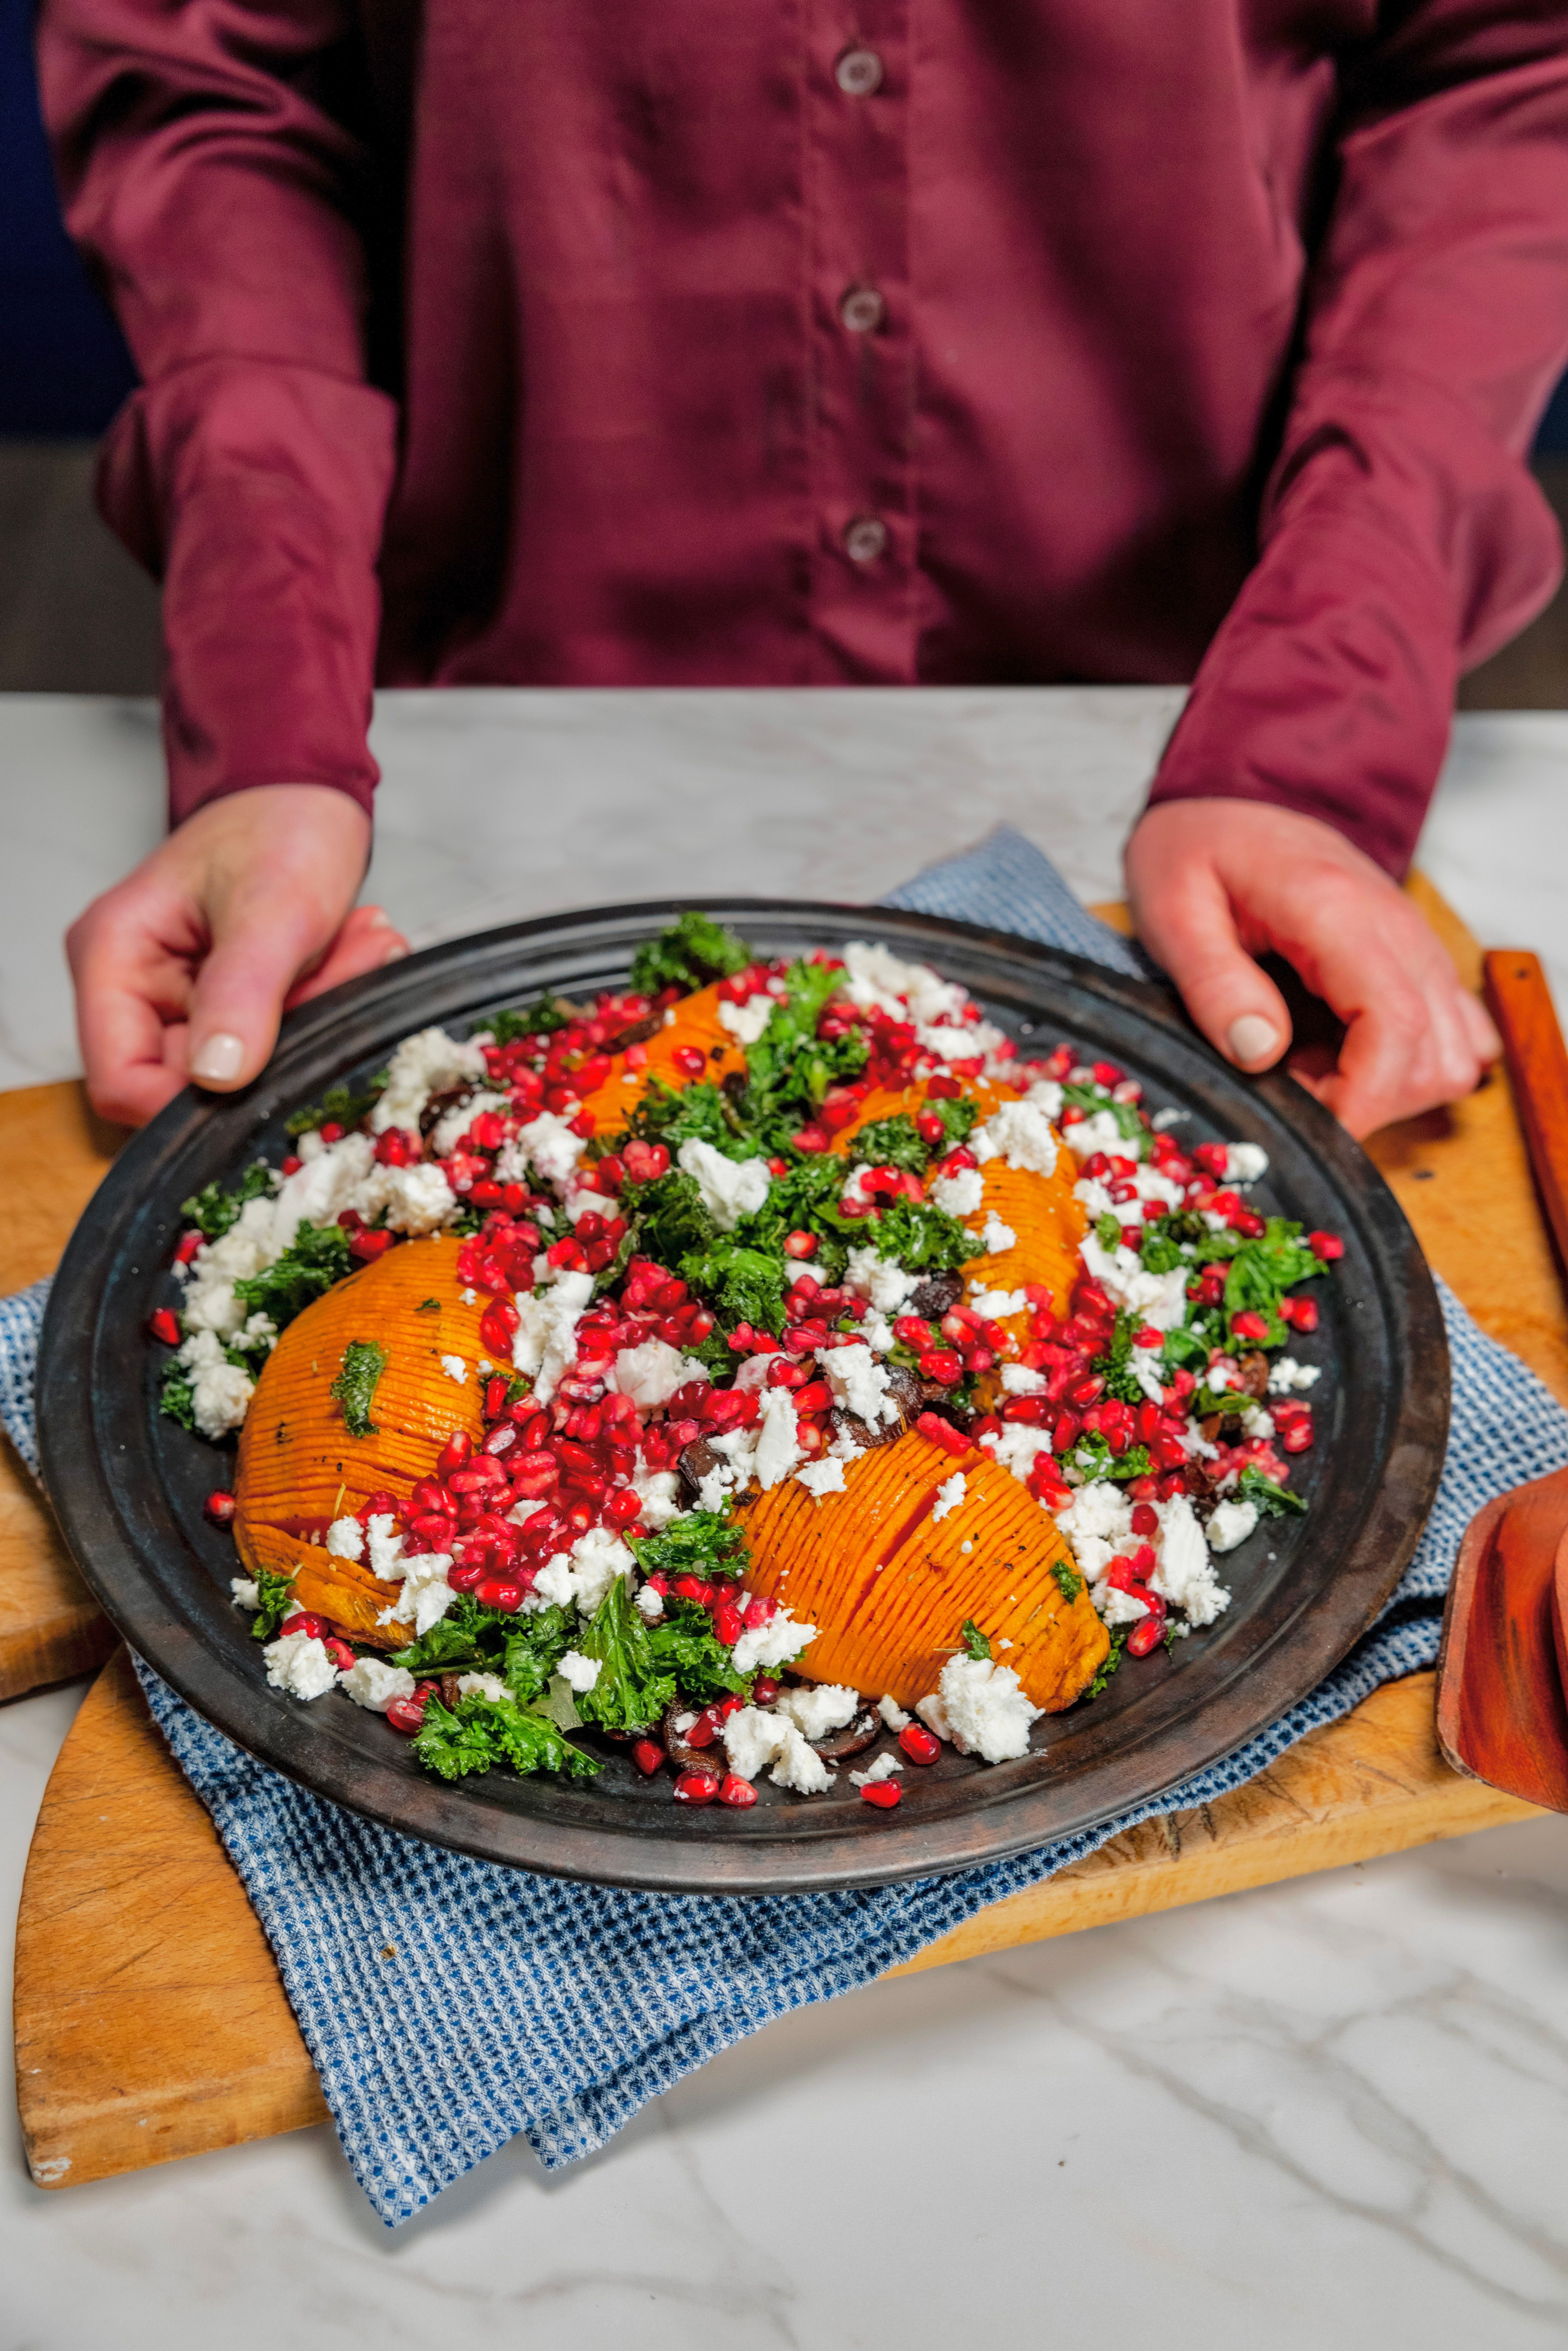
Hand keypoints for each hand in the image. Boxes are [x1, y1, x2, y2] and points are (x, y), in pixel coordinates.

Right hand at [67, 784, 409, 1126]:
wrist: (307, 796)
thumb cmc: (278, 827)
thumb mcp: (272, 907)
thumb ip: (241, 991)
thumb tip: (218, 1076)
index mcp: (113, 958)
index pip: (123, 1081)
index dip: (189, 1103)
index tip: (267, 1080)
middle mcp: (134, 986)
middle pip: (191, 1079)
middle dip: (278, 1045)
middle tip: (347, 973)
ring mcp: (181, 998)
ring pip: (244, 1063)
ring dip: (313, 1017)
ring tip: (360, 949)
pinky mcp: (228, 1003)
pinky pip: (272, 1037)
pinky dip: (320, 1004)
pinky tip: (355, 953)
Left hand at [1124, 799, 1498, 1138]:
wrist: (1226, 803)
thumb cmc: (1196, 852)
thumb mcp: (1173, 911)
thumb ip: (1212, 981)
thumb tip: (1258, 1052)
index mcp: (1336, 913)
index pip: (1395, 1027)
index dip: (1361, 1099)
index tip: (1311, 1128)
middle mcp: (1394, 926)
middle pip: (1434, 1054)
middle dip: (1371, 1103)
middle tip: (1295, 1099)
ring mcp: (1411, 940)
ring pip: (1453, 1052)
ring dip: (1391, 1089)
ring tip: (1313, 1075)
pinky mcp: (1412, 955)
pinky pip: (1451, 1030)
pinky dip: (1411, 1064)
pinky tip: (1347, 1057)